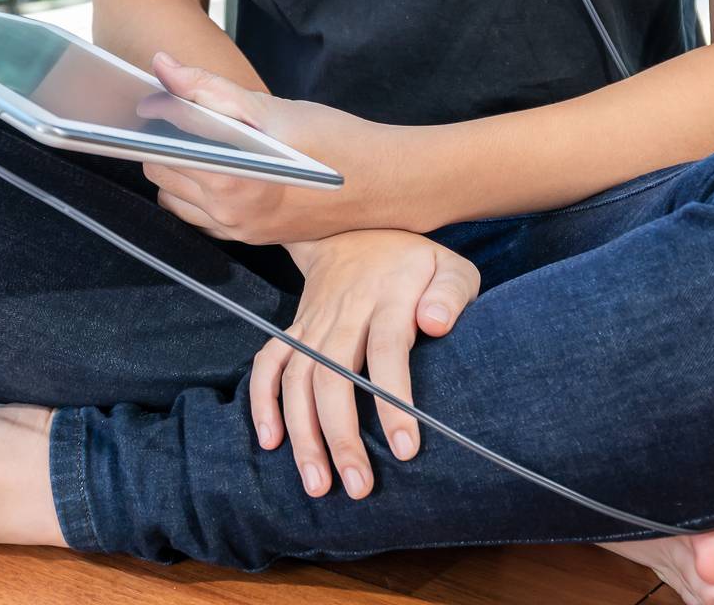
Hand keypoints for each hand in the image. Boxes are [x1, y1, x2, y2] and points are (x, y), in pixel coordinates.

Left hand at [137, 50, 417, 243]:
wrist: (384, 183)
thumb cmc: (334, 139)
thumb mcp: (271, 107)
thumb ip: (208, 88)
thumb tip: (162, 67)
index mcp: (230, 180)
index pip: (159, 151)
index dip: (158, 121)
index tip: (163, 101)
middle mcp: (229, 214)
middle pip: (161, 175)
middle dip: (166, 144)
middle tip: (188, 116)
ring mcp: (239, 231)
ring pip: (174, 199)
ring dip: (179, 170)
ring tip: (204, 142)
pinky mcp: (250, 238)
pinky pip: (199, 217)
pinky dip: (196, 192)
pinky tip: (221, 168)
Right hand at [248, 229, 480, 500]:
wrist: (353, 227)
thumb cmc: (414, 261)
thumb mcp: (449, 266)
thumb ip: (450, 294)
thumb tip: (436, 324)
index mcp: (389, 295)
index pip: (388, 349)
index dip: (393, 400)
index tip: (404, 449)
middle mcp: (346, 310)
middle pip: (333, 373)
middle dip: (341, 435)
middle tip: (358, 486)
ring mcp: (315, 319)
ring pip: (298, 377)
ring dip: (303, 432)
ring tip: (318, 484)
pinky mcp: (296, 327)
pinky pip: (270, 361)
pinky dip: (263, 398)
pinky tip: (270, 439)